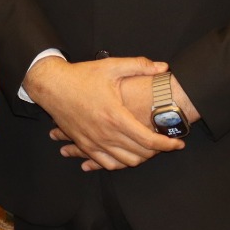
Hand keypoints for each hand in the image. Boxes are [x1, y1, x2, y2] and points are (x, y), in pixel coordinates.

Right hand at [25, 55, 183, 170]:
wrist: (51, 85)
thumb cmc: (81, 76)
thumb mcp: (111, 67)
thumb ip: (139, 65)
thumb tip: (162, 67)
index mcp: (115, 116)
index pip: (149, 140)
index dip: (168, 143)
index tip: (178, 142)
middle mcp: (105, 133)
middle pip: (140, 154)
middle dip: (157, 151)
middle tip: (164, 142)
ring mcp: (93, 142)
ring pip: (125, 162)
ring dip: (140, 158)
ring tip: (148, 148)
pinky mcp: (84, 144)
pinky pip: (106, 163)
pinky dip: (120, 163)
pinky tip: (125, 154)